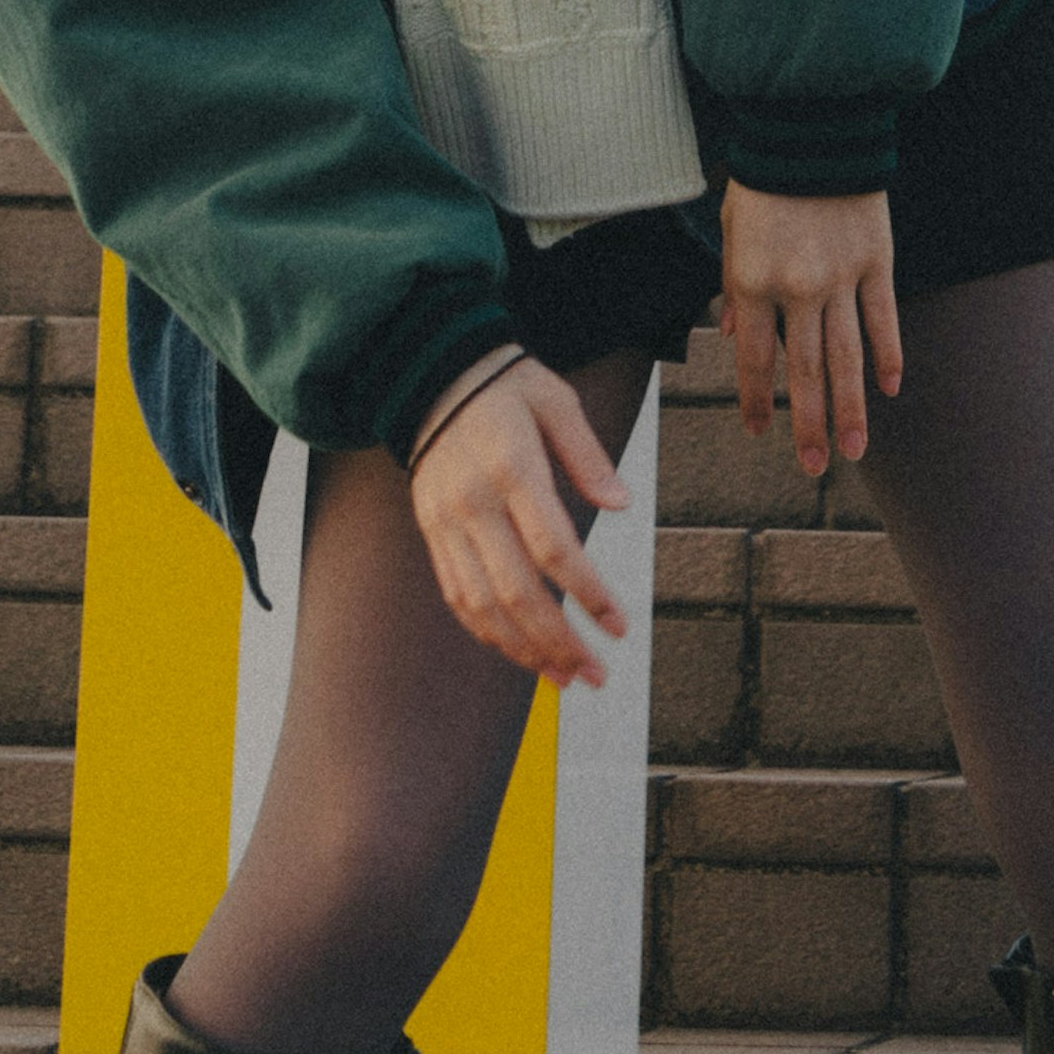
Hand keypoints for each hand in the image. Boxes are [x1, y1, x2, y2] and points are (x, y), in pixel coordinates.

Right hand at [405, 358, 631, 685]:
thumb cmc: (505, 386)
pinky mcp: (432, 534)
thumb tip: (621, 504)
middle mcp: (473, 502)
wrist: (432, 376)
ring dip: (524, 650)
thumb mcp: (555, 401)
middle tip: (596, 674)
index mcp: (511, 467)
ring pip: (483, 605)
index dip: (589, 594)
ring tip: (564, 677)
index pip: (554, 548)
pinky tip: (518, 652)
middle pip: (516, 591)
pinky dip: (487, 632)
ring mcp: (446, 523)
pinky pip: (457, 596)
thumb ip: (587, 455)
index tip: (619, 626)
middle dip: (559, 642)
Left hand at [721, 183, 900, 481]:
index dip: (756, 401)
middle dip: (809, 425)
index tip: (759, 432)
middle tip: (814, 467)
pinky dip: (888, 355)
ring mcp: (842, 276)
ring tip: (854, 451)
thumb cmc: (764, 179)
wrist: (811, 126)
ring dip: (851, 409)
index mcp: (753, 281)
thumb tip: (731, 335)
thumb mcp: (732, 230)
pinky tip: (890, 389)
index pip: (755, 360)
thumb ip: (732, 286)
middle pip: (805, 372)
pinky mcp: (876, 260)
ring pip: (847, 357)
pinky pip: (883, 318)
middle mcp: (798, 288)